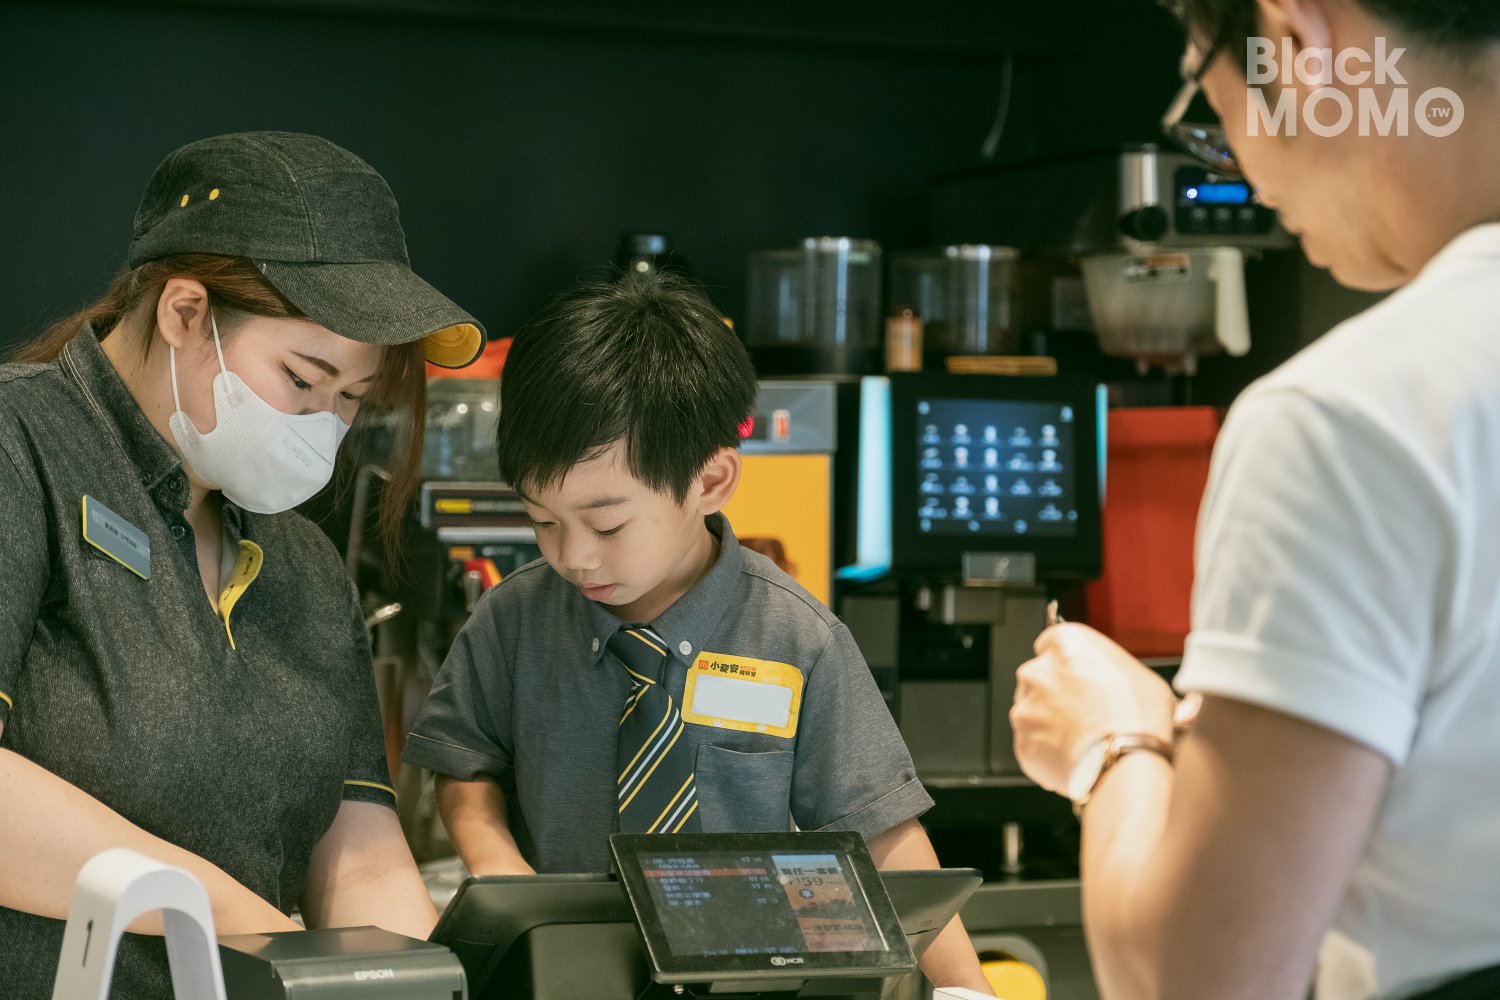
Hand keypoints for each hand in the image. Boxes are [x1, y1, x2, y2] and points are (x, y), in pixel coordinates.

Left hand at [1010, 624, 1176, 794]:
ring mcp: (1026, 707)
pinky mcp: (1022, 741)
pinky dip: (1047, 752)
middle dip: (1055, 695)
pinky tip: (1074, 757)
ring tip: (1081, 740)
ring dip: (1050, 724)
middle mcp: (1037, 671)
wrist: (1126, 760)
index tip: (1076, 679)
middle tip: (1082, 714)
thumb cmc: (1138, 718)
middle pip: (1038, 679)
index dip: (1066, 666)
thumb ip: (1110, 671)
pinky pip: (1032, 745)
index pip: (1051, 645)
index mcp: (1065, 643)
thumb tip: (1113, 683)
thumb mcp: (1140, 676)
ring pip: (1033, 713)